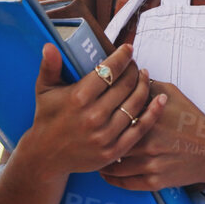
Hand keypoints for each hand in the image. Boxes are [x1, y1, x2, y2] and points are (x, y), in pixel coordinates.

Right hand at [13, 42, 161, 178]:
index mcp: (78, 98)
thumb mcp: (44, 91)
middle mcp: (93, 116)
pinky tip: (161, 99)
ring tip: (144, 76)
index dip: (122, 56)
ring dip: (144, 86)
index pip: (109, 70)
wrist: (46, 157)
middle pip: (126, 85)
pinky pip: (140, 128)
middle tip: (135, 64)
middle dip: (134, 70)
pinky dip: (154, 112)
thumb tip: (49, 46)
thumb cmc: (47, 118)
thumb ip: (49, 67)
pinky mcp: (114, 151)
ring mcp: (105, 135)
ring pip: (135, 104)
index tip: (128, 49)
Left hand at [99, 79, 204, 191]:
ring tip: (93, 155)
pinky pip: (124, 182)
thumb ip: (146, 86)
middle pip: (110, 142)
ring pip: (113, 165)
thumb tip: (124, 75)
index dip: (99, 115)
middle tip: (85, 137)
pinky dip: (112, 179)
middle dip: (95, 140)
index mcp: (148, 119)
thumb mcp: (171, 94)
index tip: (90, 113)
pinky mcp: (154, 182)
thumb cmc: (192, 120)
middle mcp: (147, 143)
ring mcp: (150, 164)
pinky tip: (106, 173)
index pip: (113, 116)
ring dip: (100, 161)